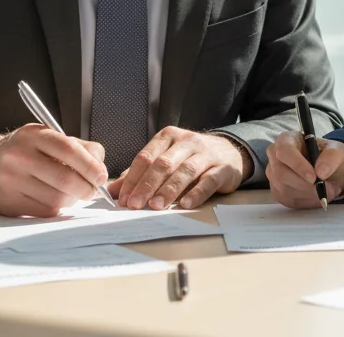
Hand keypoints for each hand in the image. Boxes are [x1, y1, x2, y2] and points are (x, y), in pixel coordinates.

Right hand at [0, 124, 107, 217]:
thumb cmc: (25, 151)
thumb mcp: (47, 138)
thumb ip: (79, 147)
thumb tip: (101, 165)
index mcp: (33, 135)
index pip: (68, 149)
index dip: (90, 165)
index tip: (101, 176)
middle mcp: (19, 156)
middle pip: (65, 178)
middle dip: (86, 188)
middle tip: (92, 190)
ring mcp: (11, 181)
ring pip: (56, 198)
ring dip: (72, 199)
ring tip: (72, 193)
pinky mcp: (8, 203)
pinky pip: (44, 211)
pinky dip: (56, 208)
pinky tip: (53, 198)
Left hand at [108, 127, 247, 209]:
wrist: (230, 152)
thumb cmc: (191, 159)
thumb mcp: (165, 160)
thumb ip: (140, 174)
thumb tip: (113, 192)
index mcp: (168, 137)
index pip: (145, 157)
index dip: (132, 179)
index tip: (123, 199)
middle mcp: (186, 141)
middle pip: (163, 164)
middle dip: (146, 185)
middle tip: (135, 205)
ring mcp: (206, 153)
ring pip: (184, 171)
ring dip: (168, 190)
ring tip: (156, 206)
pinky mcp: (222, 168)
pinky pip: (208, 180)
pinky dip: (196, 193)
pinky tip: (185, 204)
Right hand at [266, 130, 343, 208]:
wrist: (328, 170)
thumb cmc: (328, 156)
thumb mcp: (336, 151)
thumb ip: (331, 157)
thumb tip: (321, 172)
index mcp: (287, 139)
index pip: (284, 151)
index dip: (297, 165)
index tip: (314, 178)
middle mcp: (275, 156)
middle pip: (281, 174)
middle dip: (306, 185)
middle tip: (328, 189)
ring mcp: (274, 175)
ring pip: (285, 190)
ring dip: (310, 194)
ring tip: (329, 191)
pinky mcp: (278, 191)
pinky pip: (288, 200)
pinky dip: (307, 201)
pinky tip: (318, 195)